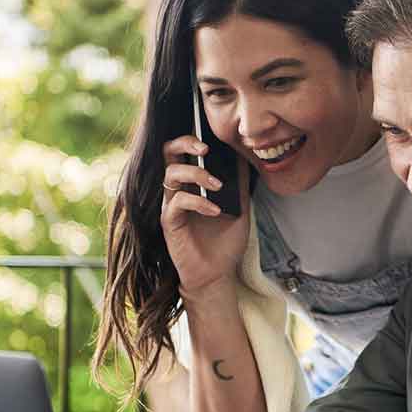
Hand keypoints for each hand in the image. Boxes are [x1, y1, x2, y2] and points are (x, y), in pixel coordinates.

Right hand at [160, 136, 250, 295]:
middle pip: (168, 152)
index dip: (192, 138)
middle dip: (185, 143)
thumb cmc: (224, 241)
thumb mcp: (240, 208)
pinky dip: (198, 201)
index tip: (213, 139)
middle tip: (205, 148)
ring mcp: (171, 205)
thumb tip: (244, 157)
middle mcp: (178, 190)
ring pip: (171, 174)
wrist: (217, 274)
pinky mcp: (169, 222)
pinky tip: (215, 210)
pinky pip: (178, 202)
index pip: (182, 150)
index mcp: (192, 183)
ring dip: (197, 174)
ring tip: (217, 186)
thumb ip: (240, 184)